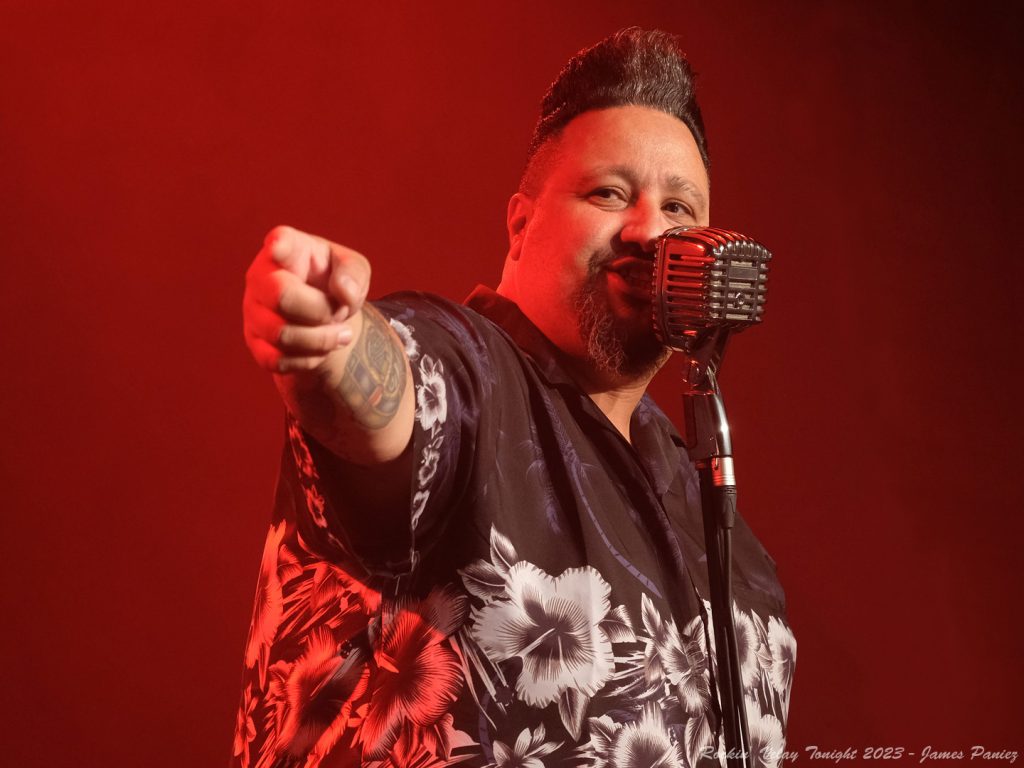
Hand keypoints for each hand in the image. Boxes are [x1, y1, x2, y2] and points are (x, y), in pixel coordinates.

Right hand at [243, 225, 370, 372]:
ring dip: (321, 339)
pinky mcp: (255, 343)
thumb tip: (344, 292)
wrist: (323, 316)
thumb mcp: (353, 269)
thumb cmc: (334, 282)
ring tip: (340, 334)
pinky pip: (278, 360)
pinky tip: (320, 349)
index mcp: (288, 248)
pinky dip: (308, 359)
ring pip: (282, 334)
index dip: (278, 245)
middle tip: (340, 313)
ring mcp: (253, 311)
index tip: (278, 248)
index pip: (280, 242)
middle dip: (322, 311)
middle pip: (282, 297)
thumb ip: (354, 273)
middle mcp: (261, 276)